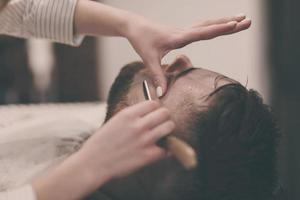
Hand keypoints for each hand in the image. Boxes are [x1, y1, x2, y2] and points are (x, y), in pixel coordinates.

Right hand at [78, 101, 173, 185]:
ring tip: (161, 134)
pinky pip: (167, 148)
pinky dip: (165, 149)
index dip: (155, 108)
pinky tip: (159, 149)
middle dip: (164, 117)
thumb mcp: (115, 121)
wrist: (94, 163)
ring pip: (169, 127)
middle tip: (160, 123)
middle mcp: (138, 125)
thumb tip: (150, 111)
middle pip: (164, 113)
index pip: (153, 103)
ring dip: (167, 130)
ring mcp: (144, 140)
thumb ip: (133, 115)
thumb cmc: (103, 142)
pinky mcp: (148, 156)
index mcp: (128, 114)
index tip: (154, 113)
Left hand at [125, 15, 250, 95]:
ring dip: (224, 21)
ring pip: (208, 24)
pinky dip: (214, 24)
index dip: (219, 29)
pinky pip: (202, 26)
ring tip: (240, 19)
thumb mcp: (149, 59)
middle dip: (230, 24)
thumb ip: (157, 76)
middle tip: (248, 21)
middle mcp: (184, 31)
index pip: (203, 33)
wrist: (135, 26)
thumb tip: (163, 94)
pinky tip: (220, 23)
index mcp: (179, 37)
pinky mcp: (182, 31)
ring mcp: (184, 30)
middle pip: (211, 26)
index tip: (235, 24)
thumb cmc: (142, 40)